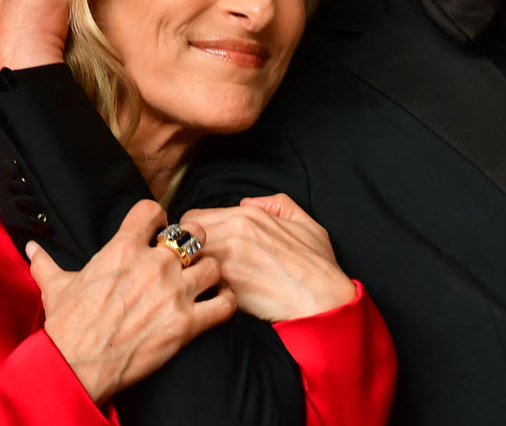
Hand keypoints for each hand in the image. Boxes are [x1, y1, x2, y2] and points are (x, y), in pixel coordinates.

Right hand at [28, 199, 235, 403]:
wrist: (73, 367)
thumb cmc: (65, 327)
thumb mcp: (55, 288)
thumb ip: (47, 264)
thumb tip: (31, 249)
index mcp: (122, 248)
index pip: (154, 211)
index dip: (160, 219)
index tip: (159, 230)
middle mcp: (153, 265)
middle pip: (194, 235)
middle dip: (194, 244)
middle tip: (188, 258)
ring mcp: (173, 294)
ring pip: (214, 266)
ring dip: (211, 274)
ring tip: (204, 283)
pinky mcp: (186, 324)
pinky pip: (224, 304)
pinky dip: (227, 303)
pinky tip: (218, 305)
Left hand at [183, 194, 356, 321]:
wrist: (323, 301)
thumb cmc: (318, 267)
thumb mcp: (306, 224)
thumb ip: (277, 205)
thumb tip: (250, 203)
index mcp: (247, 215)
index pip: (193, 218)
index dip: (194, 235)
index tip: (200, 248)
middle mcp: (232, 231)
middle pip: (182, 237)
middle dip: (184, 252)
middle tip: (194, 268)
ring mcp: (226, 259)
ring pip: (183, 260)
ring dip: (188, 272)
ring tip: (201, 284)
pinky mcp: (223, 287)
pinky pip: (196, 285)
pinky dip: (199, 292)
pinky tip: (212, 299)